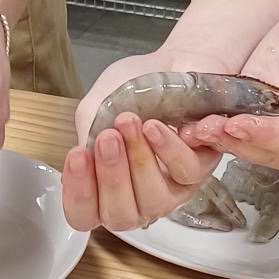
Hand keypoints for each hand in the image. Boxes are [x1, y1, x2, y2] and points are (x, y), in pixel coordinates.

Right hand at [61, 49, 222, 233]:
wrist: (169, 62)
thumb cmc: (132, 89)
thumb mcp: (97, 107)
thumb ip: (88, 134)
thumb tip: (91, 156)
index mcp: (105, 188)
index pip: (84, 215)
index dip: (78, 193)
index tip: (77, 154)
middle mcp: (137, 197)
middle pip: (120, 217)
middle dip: (111, 176)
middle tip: (108, 137)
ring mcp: (171, 189)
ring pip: (155, 202)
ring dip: (139, 161)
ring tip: (129, 123)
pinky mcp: (200, 171)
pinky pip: (185, 173)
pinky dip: (168, 149)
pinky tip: (154, 126)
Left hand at [179, 0, 278, 177]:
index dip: (267, 136)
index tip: (239, 125)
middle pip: (269, 149)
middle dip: (237, 138)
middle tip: (205, 127)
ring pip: (249, 143)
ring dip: (222, 136)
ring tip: (195, 125)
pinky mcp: (260, 115)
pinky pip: (238, 125)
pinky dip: (218, 123)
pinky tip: (196, 118)